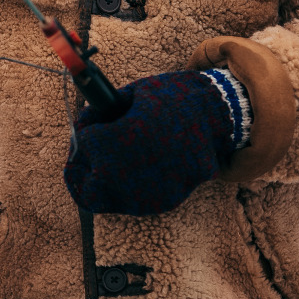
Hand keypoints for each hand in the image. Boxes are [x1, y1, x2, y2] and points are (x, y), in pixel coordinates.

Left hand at [63, 67, 250, 215]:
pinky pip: (129, 201)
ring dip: (96, 182)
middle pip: (83, 183)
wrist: (218, 119)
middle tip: (84, 152)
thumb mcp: (134, 94)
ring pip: (102, 200)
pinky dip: (122, 188)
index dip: (85, 127)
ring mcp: (144, 194)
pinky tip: (128, 170)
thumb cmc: (173, 99)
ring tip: (102, 164)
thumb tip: (85, 123)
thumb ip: (104, 111)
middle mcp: (126, 174)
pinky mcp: (161, 203)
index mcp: (117, 141)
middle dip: (80, 165)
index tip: (92, 120)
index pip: (84, 141)